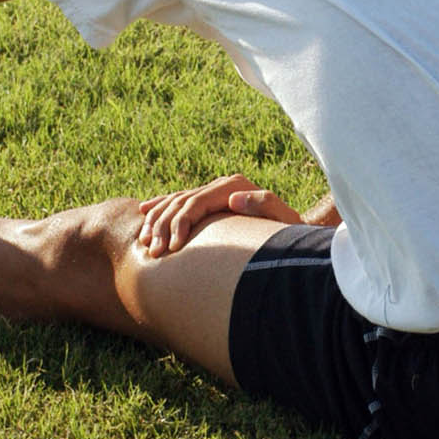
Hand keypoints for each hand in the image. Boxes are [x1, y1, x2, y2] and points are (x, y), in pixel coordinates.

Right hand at [137, 173, 301, 256]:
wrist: (294, 232)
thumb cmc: (290, 232)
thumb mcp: (284, 220)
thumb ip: (264, 204)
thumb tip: (234, 198)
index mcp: (235, 186)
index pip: (196, 201)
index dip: (180, 223)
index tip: (172, 248)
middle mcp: (222, 185)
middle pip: (181, 201)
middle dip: (162, 227)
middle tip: (153, 252)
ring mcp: (215, 192)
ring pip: (175, 201)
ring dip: (156, 221)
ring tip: (144, 244)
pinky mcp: (210, 201)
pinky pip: (178, 202)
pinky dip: (159, 207)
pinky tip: (144, 213)